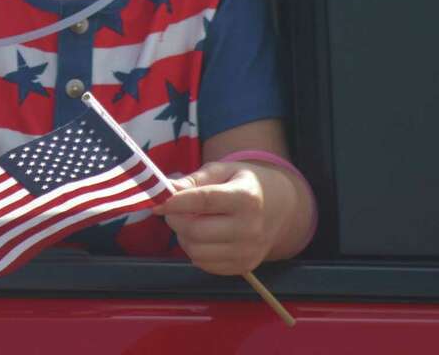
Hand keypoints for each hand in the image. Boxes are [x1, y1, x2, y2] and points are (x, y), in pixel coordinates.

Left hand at [152, 160, 291, 275]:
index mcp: (246, 197)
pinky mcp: (243, 267)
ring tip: (191, 221)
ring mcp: (248, 251)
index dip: (177, 202)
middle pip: (196, 230)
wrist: (280, 209)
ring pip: (196, 251)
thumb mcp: (223, 171)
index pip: (205, 201)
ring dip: (183, 236)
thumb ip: (194, 179)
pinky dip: (194, 250)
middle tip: (173, 209)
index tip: (158, 201)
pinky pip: (204, 264)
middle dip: (175, 219)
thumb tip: (166, 188)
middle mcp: (250, 228)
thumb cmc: (244, 185)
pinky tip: (202, 236)